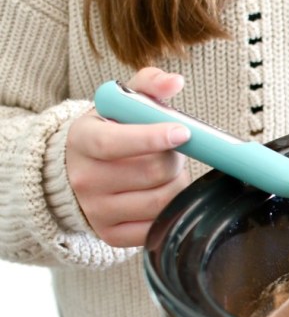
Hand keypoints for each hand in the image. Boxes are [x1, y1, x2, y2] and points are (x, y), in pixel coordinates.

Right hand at [67, 67, 192, 246]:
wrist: (77, 174)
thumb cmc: (110, 133)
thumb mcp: (120, 105)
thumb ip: (148, 85)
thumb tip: (176, 81)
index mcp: (83, 140)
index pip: (115, 143)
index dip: (152, 138)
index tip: (183, 132)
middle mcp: (84, 179)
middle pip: (151, 172)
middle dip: (175, 159)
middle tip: (175, 151)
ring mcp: (97, 211)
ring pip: (161, 200)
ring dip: (178, 184)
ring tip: (169, 173)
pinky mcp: (112, 235)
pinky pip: (159, 225)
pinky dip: (172, 209)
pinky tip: (165, 194)